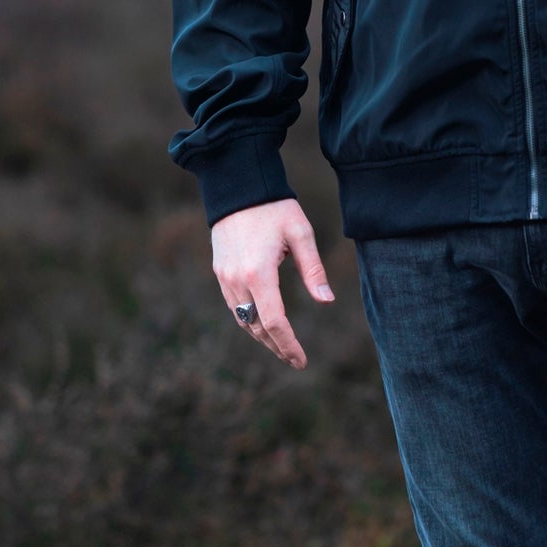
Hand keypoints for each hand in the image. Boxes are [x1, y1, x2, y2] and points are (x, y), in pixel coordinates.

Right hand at [210, 197, 334, 368]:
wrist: (238, 186)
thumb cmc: (274, 207)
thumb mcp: (300, 233)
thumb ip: (313, 269)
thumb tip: (327, 301)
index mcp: (259, 272)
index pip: (274, 321)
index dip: (288, 344)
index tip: (301, 360)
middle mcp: (237, 280)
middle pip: (256, 327)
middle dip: (276, 346)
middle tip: (295, 360)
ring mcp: (225, 277)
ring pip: (242, 319)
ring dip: (262, 336)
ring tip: (282, 347)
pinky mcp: (220, 271)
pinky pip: (234, 306)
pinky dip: (249, 320)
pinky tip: (263, 324)